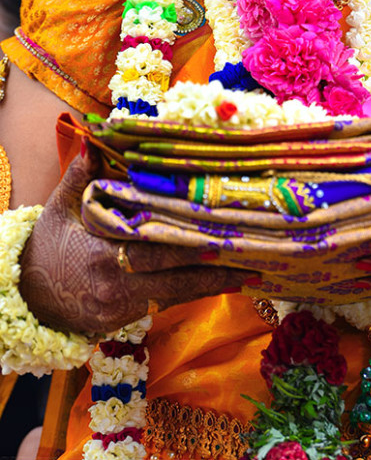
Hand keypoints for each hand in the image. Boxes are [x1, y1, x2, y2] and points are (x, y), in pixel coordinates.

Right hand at [19, 149, 259, 334]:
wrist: (26, 296)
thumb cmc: (48, 245)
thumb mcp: (60, 207)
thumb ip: (81, 174)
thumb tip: (95, 137)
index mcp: (99, 252)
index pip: (154, 247)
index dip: (191, 244)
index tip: (223, 236)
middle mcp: (113, 284)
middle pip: (175, 274)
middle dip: (215, 266)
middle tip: (254, 254)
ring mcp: (120, 308)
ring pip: (177, 293)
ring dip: (214, 284)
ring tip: (251, 271)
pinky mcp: (124, 321)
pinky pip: (167, 303)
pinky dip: (195, 292)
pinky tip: (223, 283)